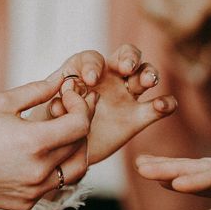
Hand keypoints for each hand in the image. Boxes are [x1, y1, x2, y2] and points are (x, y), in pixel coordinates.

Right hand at [0, 74, 97, 209]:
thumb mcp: (1, 103)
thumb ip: (38, 90)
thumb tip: (62, 79)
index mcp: (35, 143)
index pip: (81, 125)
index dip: (82, 106)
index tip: (67, 95)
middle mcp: (39, 171)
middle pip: (81, 145)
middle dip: (81, 121)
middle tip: (67, 106)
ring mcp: (34, 191)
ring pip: (76, 169)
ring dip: (76, 147)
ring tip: (62, 130)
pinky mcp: (27, 203)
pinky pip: (55, 184)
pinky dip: (57, 165)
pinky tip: (42, 150)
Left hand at [37, 44, 177, 165]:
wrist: (61, 153)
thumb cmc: (49, 127)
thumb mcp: (45, 114)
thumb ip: (56, 106)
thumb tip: (61, 102)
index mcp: (83, 72)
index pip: (92, 58)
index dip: (93, 65)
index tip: (89, 80)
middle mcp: (108, 79)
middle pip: (126, 56)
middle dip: (128, 57)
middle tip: (124, 68)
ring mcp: (125, 97)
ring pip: (144, 74)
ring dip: (148, 74)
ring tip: (145, 82)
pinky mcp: (137, 117)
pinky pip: (157, 107)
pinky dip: (165, 103)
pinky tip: (163, 105)